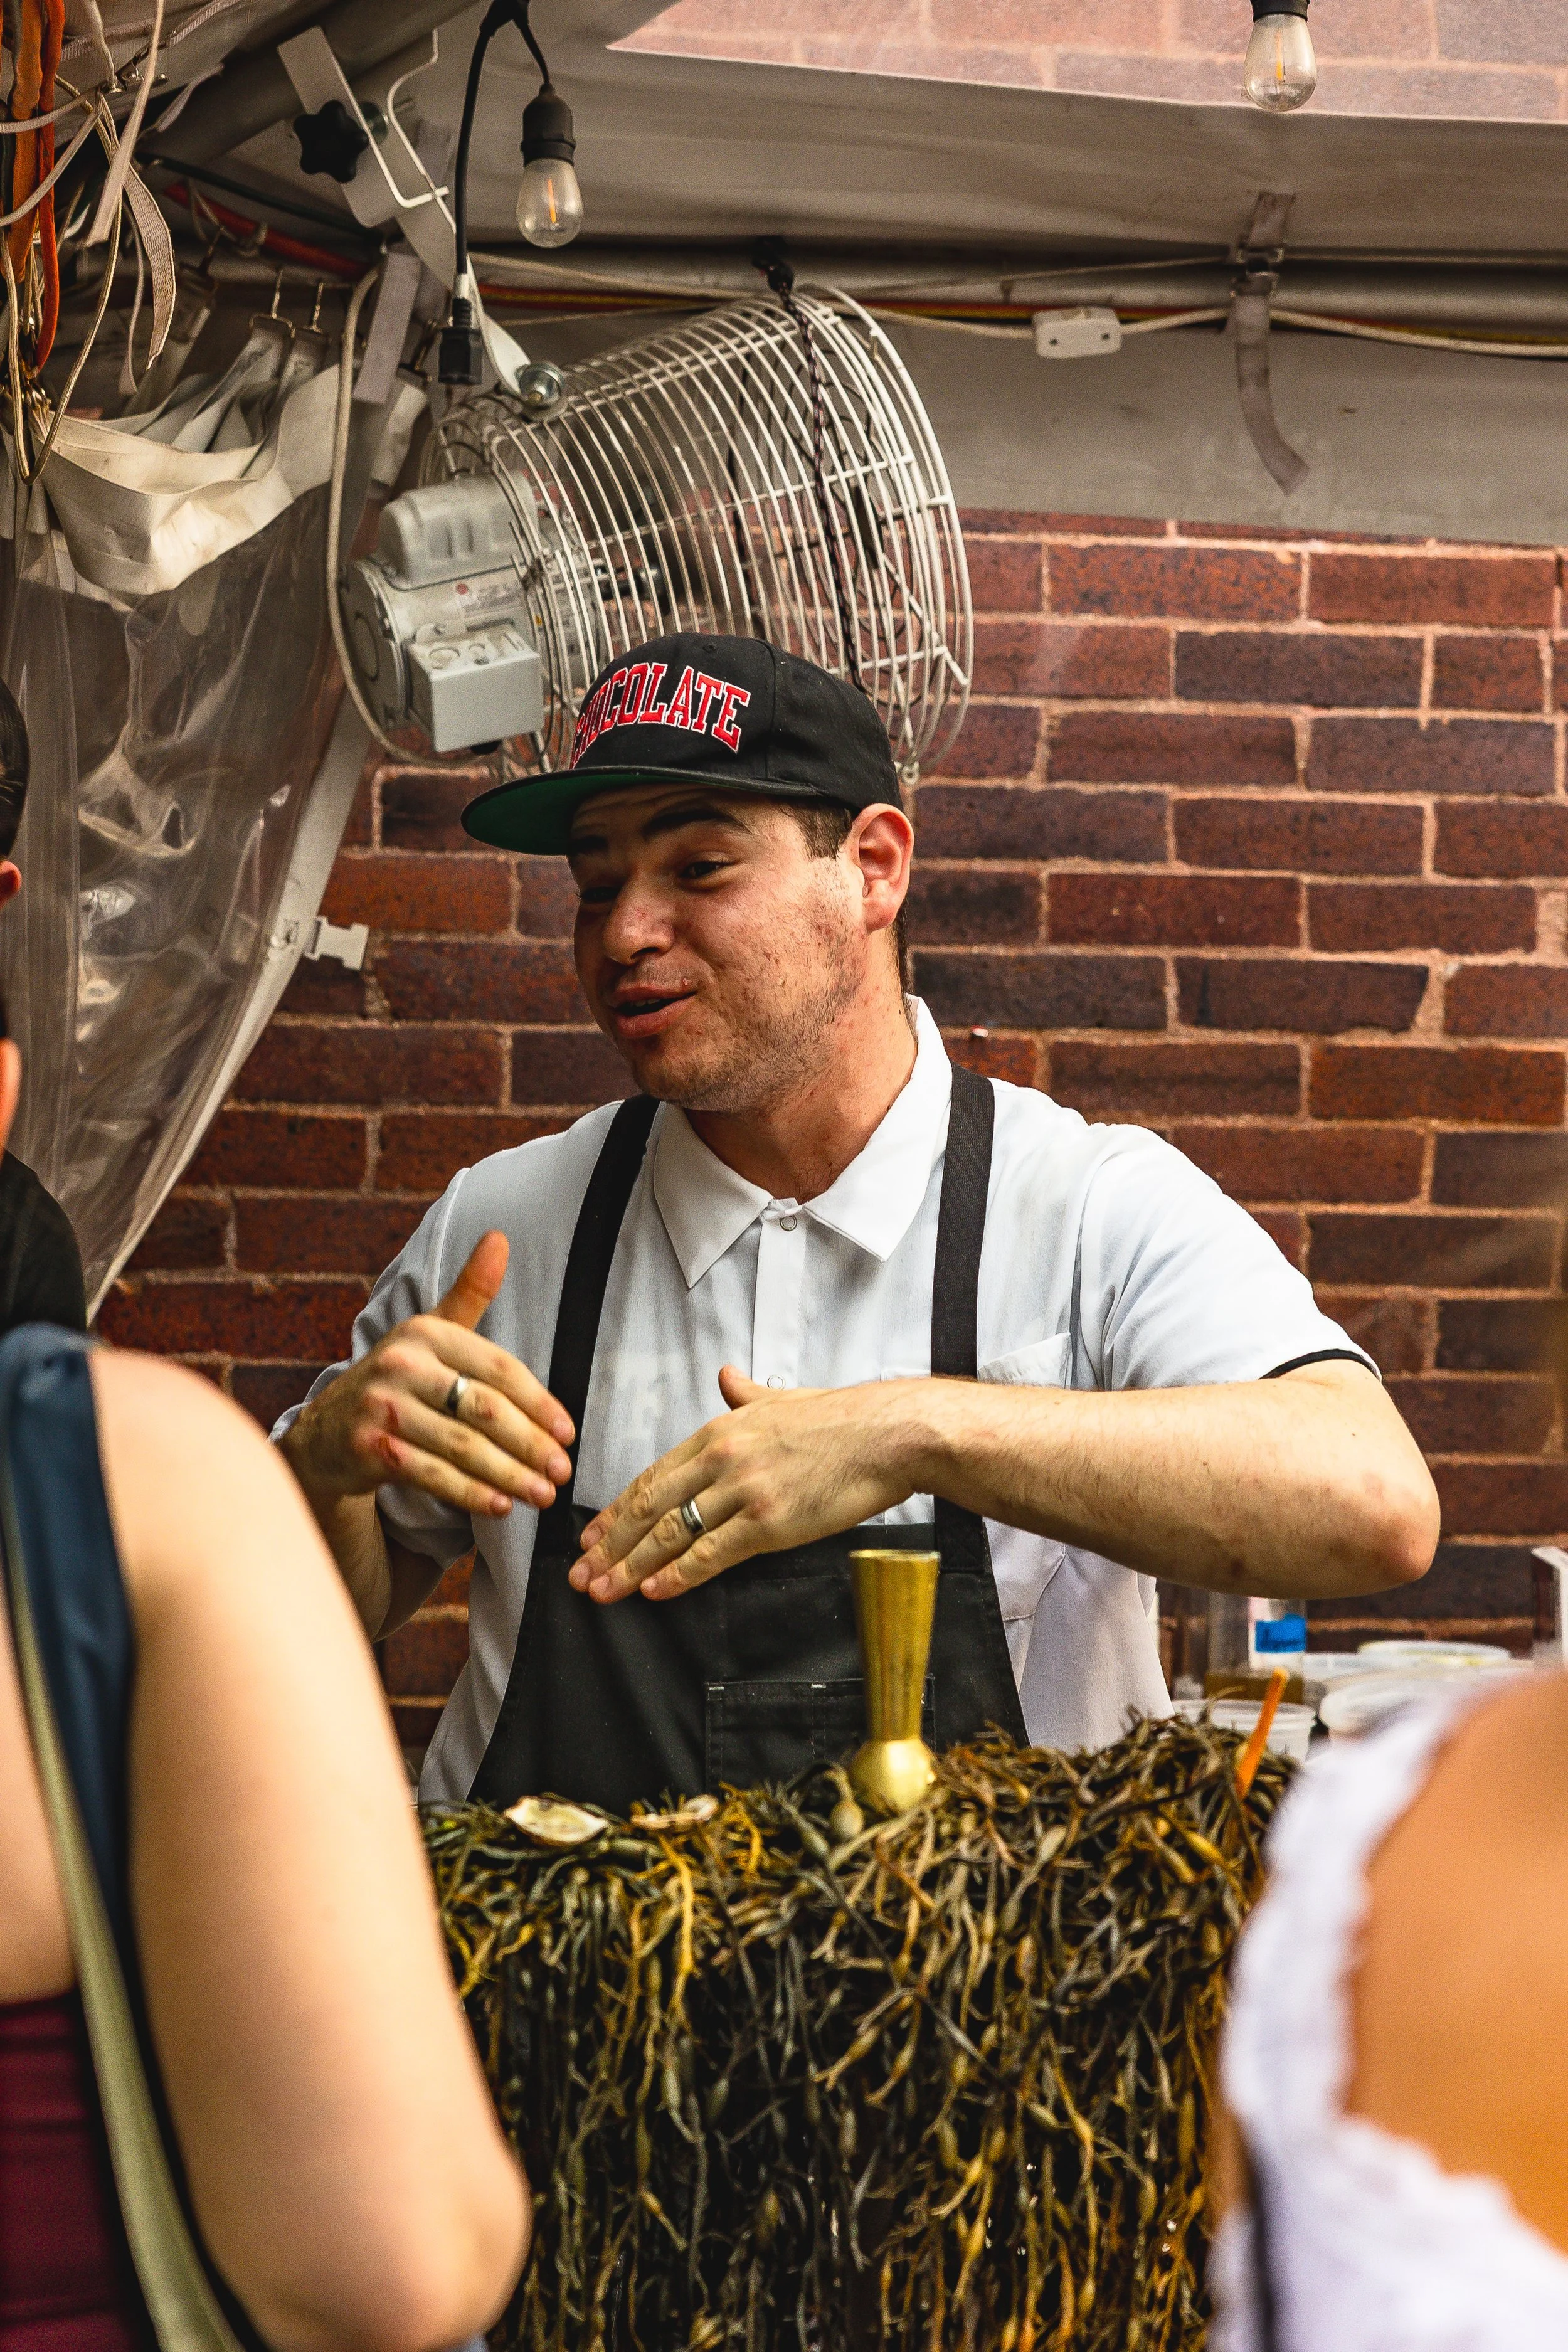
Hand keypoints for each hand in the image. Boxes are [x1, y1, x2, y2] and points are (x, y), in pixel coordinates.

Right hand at [281, 1232, 574, 1522]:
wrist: (325, 1434)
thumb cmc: (397, 1381)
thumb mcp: (430, 1333)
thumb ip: (470, 1293)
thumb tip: (500, 1237)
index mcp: (425, 1332)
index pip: (498, 1367)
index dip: (539, 1402)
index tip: (568, 1432)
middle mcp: (401, 1364)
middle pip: (484, 1409)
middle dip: (530, 1444)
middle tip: (563, 1471)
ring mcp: (382, 1407)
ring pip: (462, 1446)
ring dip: (509, 1475)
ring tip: (542, 1494)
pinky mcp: (369, 1448)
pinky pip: (432, 1475)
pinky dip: (470, 1493)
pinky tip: (500, 1506)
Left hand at [570, 1367, 917, 1602]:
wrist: (886, 1435)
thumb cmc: (841, 1421)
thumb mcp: (781, 1398)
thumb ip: (744, 1394)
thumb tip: (726, 1377)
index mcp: (720, 1431)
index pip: (652, 1477)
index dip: (616, 1511)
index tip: (592, 1535)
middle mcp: (722, 1458)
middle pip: (649, 1507)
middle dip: (609, 1545)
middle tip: (581, 1574)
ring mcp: (744, 1490)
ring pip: (670, 1533)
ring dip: (630, 1567)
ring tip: (603, 1589)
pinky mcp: (769, 1521)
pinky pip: (711, 1553)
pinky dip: (677, 1574)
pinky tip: (653, 1589)